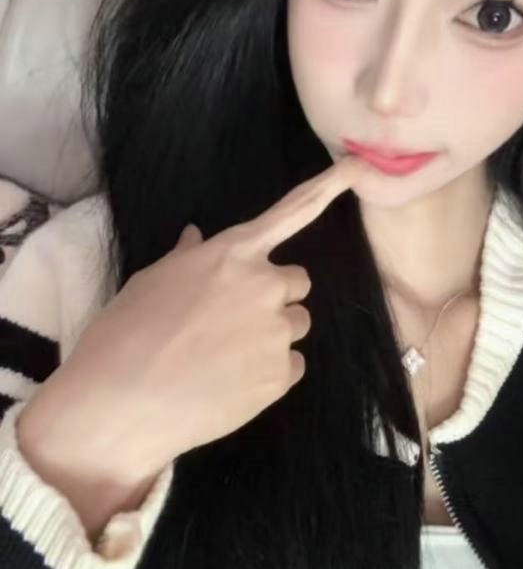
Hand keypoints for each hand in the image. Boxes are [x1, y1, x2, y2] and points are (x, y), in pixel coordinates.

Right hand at [35, 155, 364, 478]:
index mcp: (232, 253)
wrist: (122, 400)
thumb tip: (196, 238)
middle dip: (274, 297)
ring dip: (272, 336)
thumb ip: (188, 259)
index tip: (354, 168)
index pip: (291, 212)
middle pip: (296, 283)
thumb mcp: (152, 281)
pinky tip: (230, 383)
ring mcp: (277, 330)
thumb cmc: (126, 333)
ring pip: (295, 326)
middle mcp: (264, 284)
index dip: (326, 188)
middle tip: (232, 321)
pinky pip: (292, 367)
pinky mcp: (282, 375)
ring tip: (224, 356)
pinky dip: (269, 374)